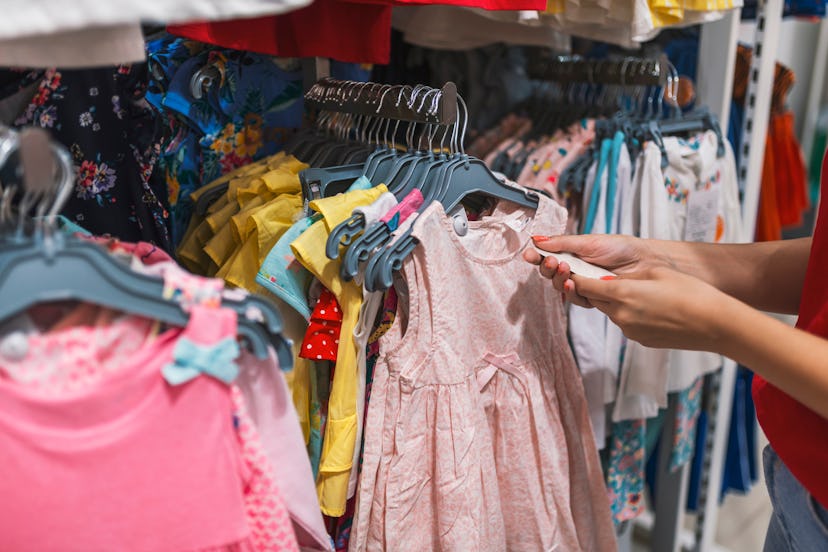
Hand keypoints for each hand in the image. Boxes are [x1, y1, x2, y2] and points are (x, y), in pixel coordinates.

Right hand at [523, 234, 670, 307]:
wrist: (645, 262)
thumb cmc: (622, 248)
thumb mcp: (589, 242)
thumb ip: (563, 243)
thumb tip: (538, 239)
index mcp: (573, 254)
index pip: (548, 257)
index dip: (537, 257)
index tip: (530, 254)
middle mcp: (576, 270)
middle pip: (551, 274)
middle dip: (548, 268)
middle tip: (552, 262)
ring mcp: (584, 285)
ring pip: (561, 287)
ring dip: (558, 279)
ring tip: (565, 270)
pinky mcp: (594, 298)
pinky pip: (577, 299)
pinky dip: (572, 292)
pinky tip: (573, 284)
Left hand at [572, 266, 731, 350]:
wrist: (714, 324)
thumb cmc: (690, 293)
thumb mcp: (657, 272)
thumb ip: (629, 276)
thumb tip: (612, 280)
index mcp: (622, 294)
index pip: (585, 286)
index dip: (577, 278)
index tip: (572, 271)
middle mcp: (620, 315)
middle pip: (596, 300)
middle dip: (596, 290)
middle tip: (603, 278)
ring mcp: (629, 331)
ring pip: (611, 312)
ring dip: (615, 302)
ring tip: (639, 293)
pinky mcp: (640, 340)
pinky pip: (626, 324)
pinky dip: (630, 315)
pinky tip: (651, 308)